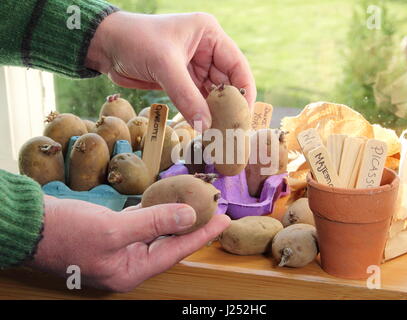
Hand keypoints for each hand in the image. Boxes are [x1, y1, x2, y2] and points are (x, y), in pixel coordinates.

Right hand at [28, 196, 229, 291]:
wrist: (32, 225)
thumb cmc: (68, 232)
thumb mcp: (114, 229)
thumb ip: (154, 222)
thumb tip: (188, 215)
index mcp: (129, 271)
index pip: (175, 252)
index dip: (201, 235)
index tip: (223, 221)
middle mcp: (127, 263)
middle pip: (169, 244)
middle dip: (192, 228)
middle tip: (215, 212)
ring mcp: (119, 249)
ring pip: (156, 233)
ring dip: (175, 218)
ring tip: (197, 205)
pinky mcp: (111, 234)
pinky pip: (141, 224)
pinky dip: (154, 212)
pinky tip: (165, 201)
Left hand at [86, 11, 255, 129]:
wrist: (105, 45)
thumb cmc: (135, 41)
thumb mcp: (164, 65)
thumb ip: (187, 96)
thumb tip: (206, 127)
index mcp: (209, 35)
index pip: (237, 66)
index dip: (244, 92)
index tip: (244, 117)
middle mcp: (206, 50)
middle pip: (227, 83)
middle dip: (229, 107)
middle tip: (233, 132)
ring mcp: (194, 67)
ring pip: (212, 95)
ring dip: (215, 114)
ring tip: (221, 135)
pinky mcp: (181, 81)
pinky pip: (196, 101)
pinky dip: (200, 115)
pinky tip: (205, 129)